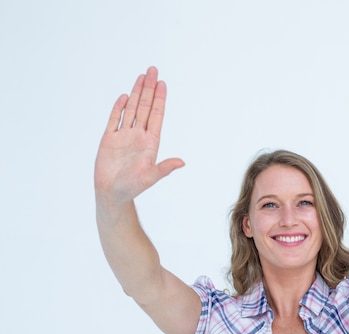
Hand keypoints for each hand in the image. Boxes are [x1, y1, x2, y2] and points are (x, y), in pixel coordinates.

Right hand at [94, 67, 183, 203]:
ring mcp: (124, 136)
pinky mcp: (109, 139)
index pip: (156, 115)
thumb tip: (182, 162)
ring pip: (131, 109)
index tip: (162, 83)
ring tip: (141, 76)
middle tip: (152, 70)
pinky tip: (124, 97)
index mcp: (150, 142)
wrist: (111, 193)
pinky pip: (114, 119)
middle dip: (149, 88)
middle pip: (144, 107)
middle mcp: (138, 136)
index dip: (159, 99)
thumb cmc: (132, 188)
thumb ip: (164, 168)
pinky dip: (119, 108)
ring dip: (136, 93)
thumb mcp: (150, 177)